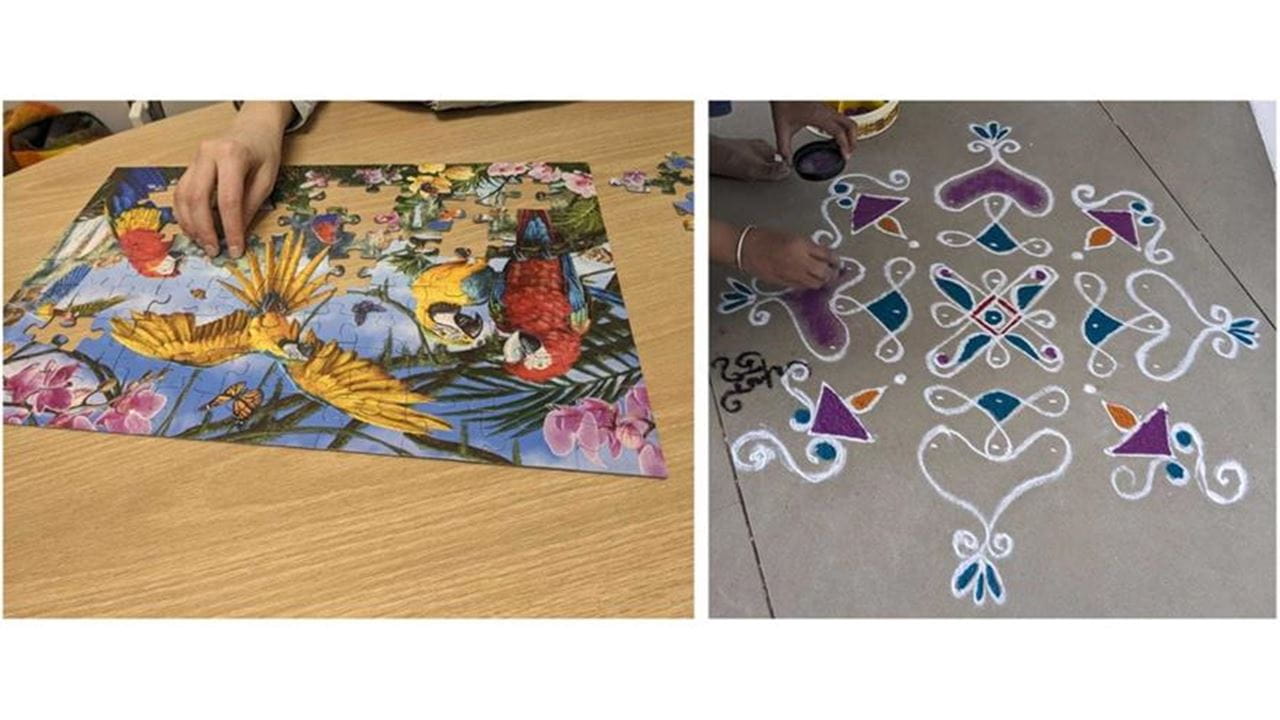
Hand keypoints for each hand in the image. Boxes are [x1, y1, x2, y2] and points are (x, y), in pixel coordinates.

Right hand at [174, 102, 291, 257]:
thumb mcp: (267, 179)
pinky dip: (185, 214)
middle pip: (197, 198)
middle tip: (214, 251)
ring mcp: (194, 159)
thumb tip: (236, 234)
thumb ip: (250, 205)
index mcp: (232, 155)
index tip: (235, 250)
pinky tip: (194, 230)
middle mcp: (207, 154)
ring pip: (182, 196)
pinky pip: (180, 193)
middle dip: (204, 229)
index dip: (231, 228)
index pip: (228, 200)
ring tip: (204, 244)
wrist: (253, 128)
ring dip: (190, 225)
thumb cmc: (264, 152)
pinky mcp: (188, 166)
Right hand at [740, 227, 838, 289]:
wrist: (745, 248)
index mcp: (801, 246)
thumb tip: (823, 255)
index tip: (837, 261)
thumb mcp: (791, 236)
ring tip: (822, 277)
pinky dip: (809, 284)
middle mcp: (799, 262)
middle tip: (833, 271)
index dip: (835, 260)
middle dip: (832, 273)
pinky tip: (808, 279)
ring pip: (816, 284)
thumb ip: (808, 246)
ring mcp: (792, 275)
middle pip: (825, 273)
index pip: (827, 255)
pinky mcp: (784, 283)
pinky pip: (803, 287)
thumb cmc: (766, 237)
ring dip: (822, 281)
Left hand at [770, 101, 857, 161]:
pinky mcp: (824, 108)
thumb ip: (783, 148)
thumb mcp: (781, 129)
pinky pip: (840, 118)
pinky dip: (843, 128)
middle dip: (853, 140)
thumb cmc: (783, 103)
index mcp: (818, 117)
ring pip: (847, 120)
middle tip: (849, 152)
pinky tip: (834, 136)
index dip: (845, 145)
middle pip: (850, 125)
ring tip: (845, 146)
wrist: (782, 90)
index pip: (839, 132)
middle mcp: (826, 111)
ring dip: (850, 133)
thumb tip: (786, 161)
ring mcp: (826, 109)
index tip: (845, 155)